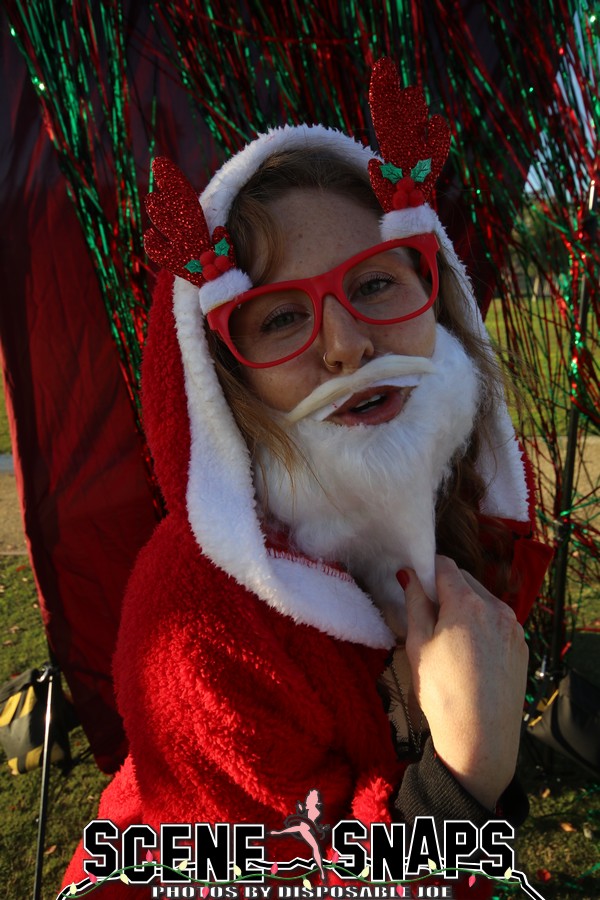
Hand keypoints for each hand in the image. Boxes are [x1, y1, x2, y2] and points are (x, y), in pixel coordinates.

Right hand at [401, 556, 527, 809]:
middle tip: (427, 613)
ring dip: (465, 605)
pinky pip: (498, 621)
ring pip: (483, 600)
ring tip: (449, 637)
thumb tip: (409, 574)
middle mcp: (496, 607)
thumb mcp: (417, 644)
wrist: (481, 738)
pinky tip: (470, 652)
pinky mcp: (521, 646)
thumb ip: (415, 603)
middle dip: (445, 587)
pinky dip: (482, 623)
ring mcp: (513, 627)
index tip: (414, 583)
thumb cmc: (441, 691)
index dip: (426, 569)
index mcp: (467, 603)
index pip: (445, 566)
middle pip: (466, 580)